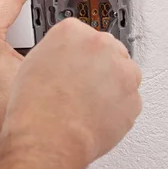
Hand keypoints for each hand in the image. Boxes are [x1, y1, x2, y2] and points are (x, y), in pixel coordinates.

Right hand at [0, 19, 141, 168]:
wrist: (49, 137)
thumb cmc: (36, 107)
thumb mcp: (33, 63)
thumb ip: (57, 52)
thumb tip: (64, 58)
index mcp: (73, 31)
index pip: (82, 34)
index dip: (77, 54)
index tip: (75, 64)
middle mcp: (101, 45)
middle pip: (108, 50)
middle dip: (99, 67)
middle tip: (81, 87)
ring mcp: (122, 71)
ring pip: (123, 74)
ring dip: (112, 86)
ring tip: (87, 105)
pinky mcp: (134, 99)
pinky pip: (128, 101)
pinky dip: (117, 109)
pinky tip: (96, 116)